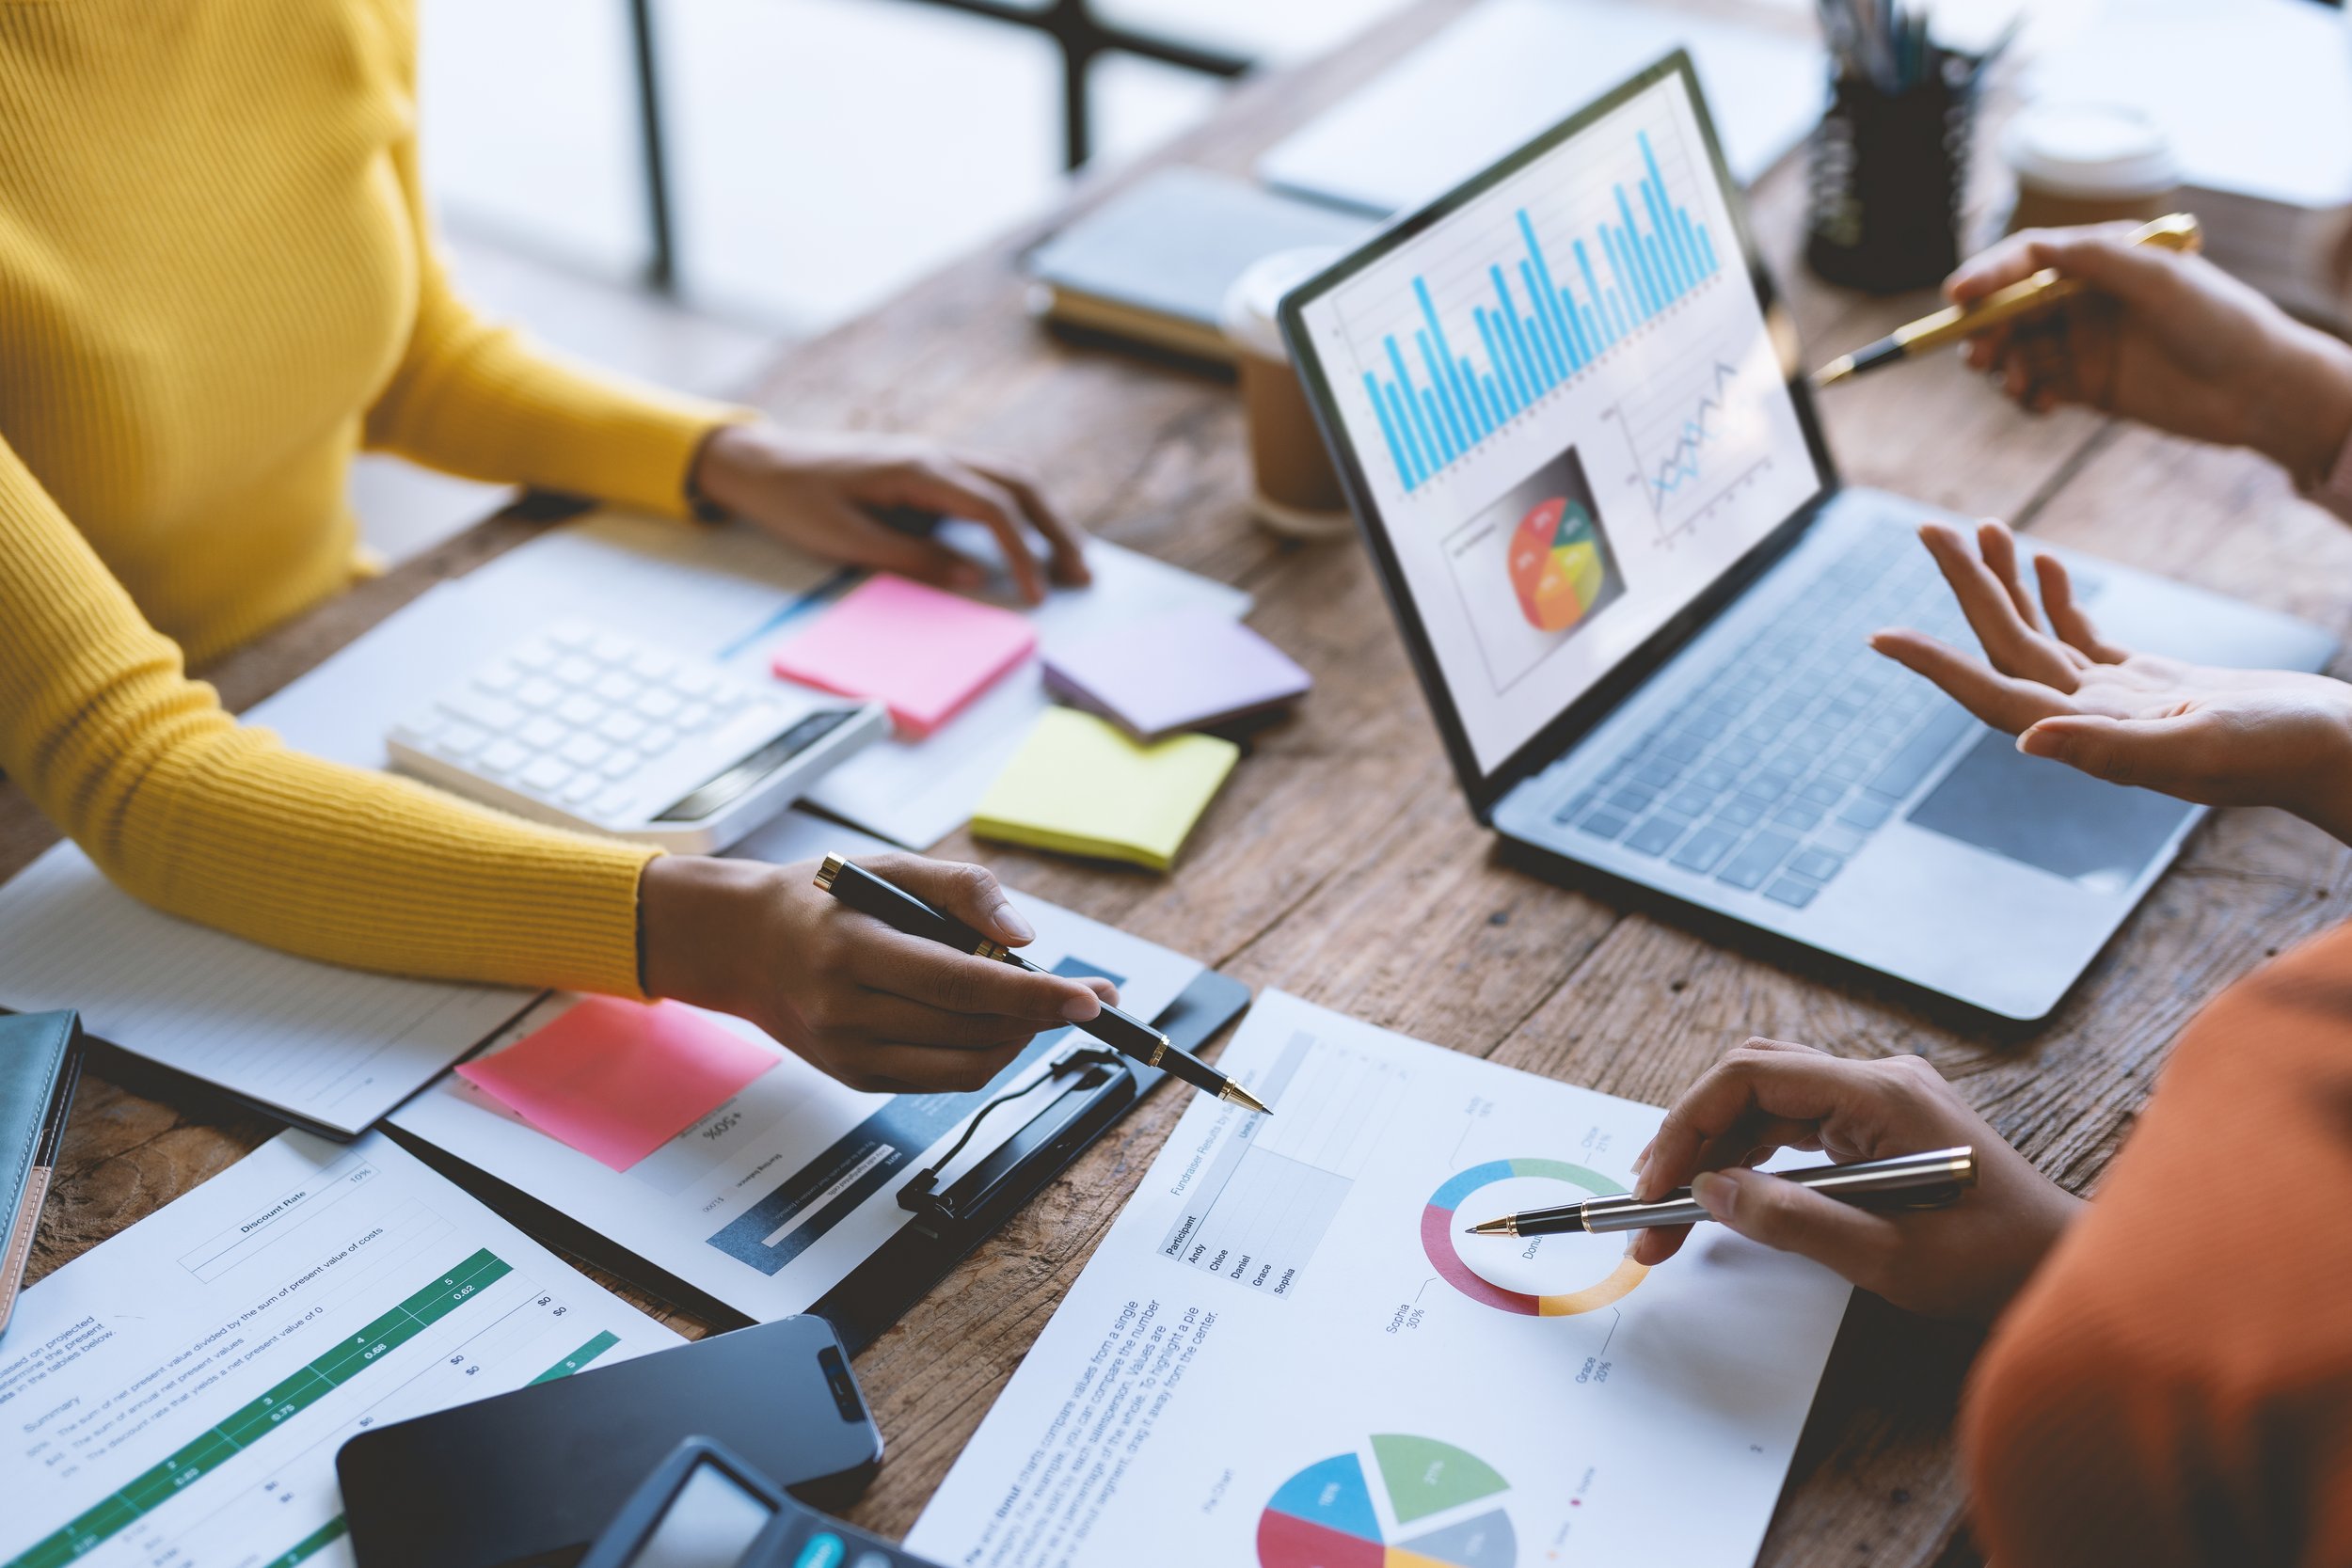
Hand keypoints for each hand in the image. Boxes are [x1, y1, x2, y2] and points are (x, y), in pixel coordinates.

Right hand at [637, 852, 1117, 1092]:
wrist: (741, 945)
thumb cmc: (822, 899)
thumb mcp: (889, 866)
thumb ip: (961, 889)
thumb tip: (1023, 939)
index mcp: (853, 948)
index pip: (963, 983)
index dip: (1034, 995)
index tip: (1091, 998)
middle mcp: (845, 1009)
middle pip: (972, 1030)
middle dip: (1042, 1016)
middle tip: (1084, 996)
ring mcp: (849, 1053)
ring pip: (966, 1066)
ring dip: (1018, 1039)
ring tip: (1036, 1005)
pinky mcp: (856, 1079)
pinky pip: (942, 1080)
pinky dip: (983, 1054)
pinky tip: (992, 1023)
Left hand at [692, 423, 1090, 604]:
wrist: (760, 460)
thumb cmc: (795, 500)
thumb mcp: (847, 540)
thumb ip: (914, 560)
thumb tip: (974, 577)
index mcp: (918, 469)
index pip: (992, 509)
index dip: (1022, 553)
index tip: (1036, 594)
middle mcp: (935, 454)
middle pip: (1019, 483)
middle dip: (1055, 529)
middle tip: (1081, 574)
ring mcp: (934, 456)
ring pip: (1010, 476)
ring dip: (1045, 515)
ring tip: (1068, 558)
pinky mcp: (927, 467)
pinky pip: (989, 480)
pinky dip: (1019, 506)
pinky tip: (1030, 534)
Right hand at [1627, 1038, 2081, 1320]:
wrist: (2063, 1269)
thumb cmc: (1994, 1265)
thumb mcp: (1888, 1259)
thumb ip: (1794, 1221)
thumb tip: (1711, 1192)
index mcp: (1883, 1095)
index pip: (1752, 1077)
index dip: (1688, 1125)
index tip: (1655, 1184)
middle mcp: (1879, 1078)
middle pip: (1751, 1077)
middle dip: (1690, 1134)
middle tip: (1650, 1201)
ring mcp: (1880, 1095)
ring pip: (1767, 1097)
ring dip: (1714, 1147)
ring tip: (1675, 1209)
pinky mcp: (1880, 1120)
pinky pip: (1795, 1119)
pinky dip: (1751, 1153)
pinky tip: (1727, 1193)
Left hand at [1871, 519, 2351, 841]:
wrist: (2344, 757)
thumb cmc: (2285, 754)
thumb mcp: (2197, 746)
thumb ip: (2110, 747)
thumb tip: (2024, 740)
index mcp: (2089, 735)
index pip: (1992, 693)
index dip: (1934, 665)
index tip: (1879, 636)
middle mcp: (2089, 721)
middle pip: (2007, 647)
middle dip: (1966, 588)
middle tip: (1928, 528)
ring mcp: (2118, 702)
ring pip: (2041, 635)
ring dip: (2005, 584)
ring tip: (1978, 528)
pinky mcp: (2152, 685)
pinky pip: (2084, 638)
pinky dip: (2057, 598)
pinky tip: (2040, 562)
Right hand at [1949, 223, 2351, 484]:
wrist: (2257, 389)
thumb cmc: (2219, 321)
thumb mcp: (2160, 278)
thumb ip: (2097, 259)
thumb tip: (2036, 247)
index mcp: (2102, 261)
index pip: (2028, 258)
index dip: (1988, 275)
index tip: (1958, 297)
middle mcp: (2085, 298)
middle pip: (2010, 308)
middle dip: (1984, 329)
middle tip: (1977, 356)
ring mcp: (2083, 342)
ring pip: (2015, 350)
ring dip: (2002, 367)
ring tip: (2016, 385)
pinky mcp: (2085, 385)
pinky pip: (2034, 387)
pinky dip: (2024, 396)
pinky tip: (2039, 405)